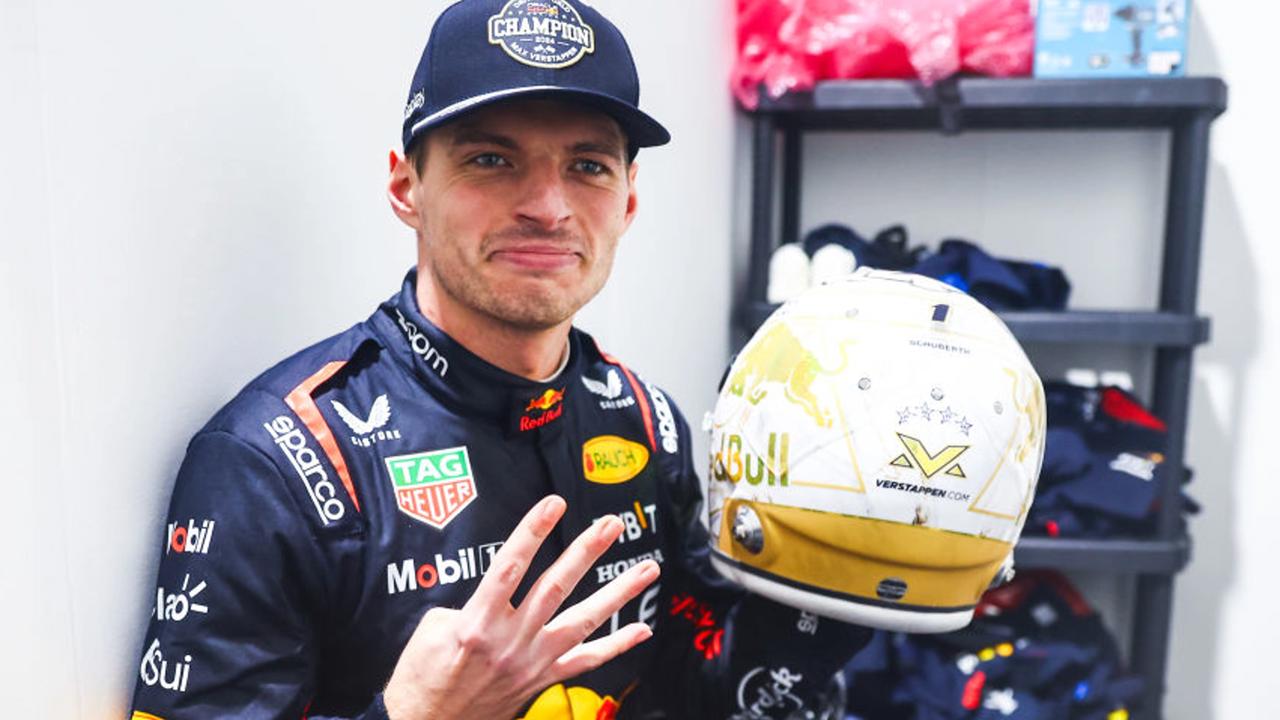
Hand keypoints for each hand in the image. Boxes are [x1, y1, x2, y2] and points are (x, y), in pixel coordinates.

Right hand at [382, 495, 660, 719]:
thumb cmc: (423, 676)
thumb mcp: (431, 629)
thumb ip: (469, 604)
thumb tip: (495, 592)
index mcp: (477, 622)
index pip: (510, 566)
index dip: (533, 531)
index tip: (553, 504)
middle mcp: (510, 641)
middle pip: (555, 587)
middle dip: (586, 552)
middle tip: (610, 525)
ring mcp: (531, 662)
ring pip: (583, 621)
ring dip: (618, 593)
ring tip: (646, 569)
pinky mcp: (541, 679)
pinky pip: (586, 662)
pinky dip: (616, 645)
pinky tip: (640, 629)